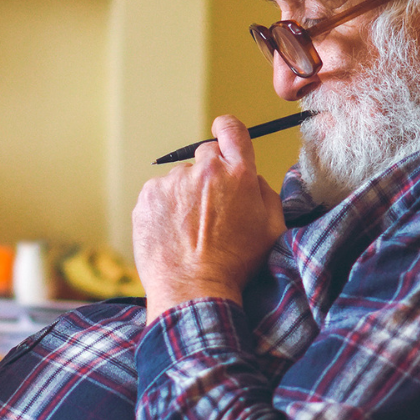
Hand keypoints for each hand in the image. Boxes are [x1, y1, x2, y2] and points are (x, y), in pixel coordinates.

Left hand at [132, 115, 285, 321]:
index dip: (226, 129)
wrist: (193, 290)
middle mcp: (204, 171)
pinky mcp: (147, 197)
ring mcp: (172, 183)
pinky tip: (172, 234)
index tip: (221, 133)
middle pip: (205, 154)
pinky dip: (164, 208)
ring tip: (189, 231)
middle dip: (209, 174)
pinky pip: (158, 194)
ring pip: (179, 178)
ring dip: (184, 195)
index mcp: (238, 173)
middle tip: (210, 208)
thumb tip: (251, 177)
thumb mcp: (272, 228)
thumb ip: (264, 192)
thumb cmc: (237, 265)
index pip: (232, 130)